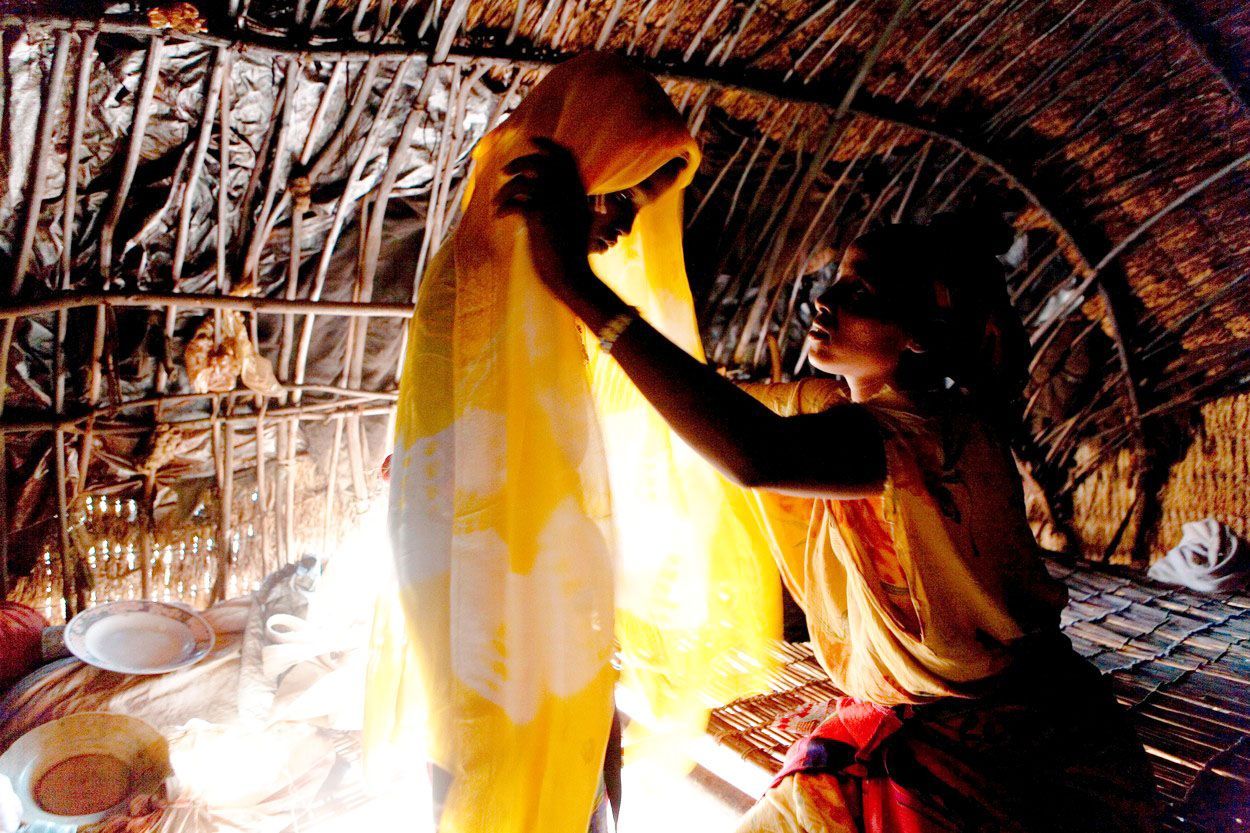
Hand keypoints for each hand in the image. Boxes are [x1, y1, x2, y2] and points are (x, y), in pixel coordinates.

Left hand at [494, 138, 595, 308]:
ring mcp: (553, 202)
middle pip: (540, 161)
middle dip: (520, 162)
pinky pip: (514, 200)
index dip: (547, 144)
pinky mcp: (538, 216)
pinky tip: (499, 217)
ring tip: (498, 202)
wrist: (573, 278)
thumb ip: (565, 202)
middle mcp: (567, 192)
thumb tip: (543, 193)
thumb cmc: (573, 256)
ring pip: (523, 180)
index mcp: (578, 191)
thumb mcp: (577, 222)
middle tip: (505, 172)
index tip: (532, 140)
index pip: (565, 155)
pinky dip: (502, 207)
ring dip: (505, 189)